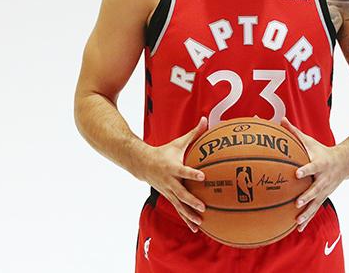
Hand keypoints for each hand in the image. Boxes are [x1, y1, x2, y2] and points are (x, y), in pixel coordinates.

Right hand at [136, 116, 208, 232]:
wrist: (142, 164)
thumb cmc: (164, 152)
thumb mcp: (178, 143)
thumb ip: (193, 133)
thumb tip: (205, 119)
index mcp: (173, 167)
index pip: (184, 171)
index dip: (193, 174)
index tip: (203, 177)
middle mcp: (170, 181)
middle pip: (181, 193)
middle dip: (192, 201)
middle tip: (203, 206)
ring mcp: (168, 191)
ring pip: (179, 205)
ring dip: (189, 214)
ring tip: (200, 221)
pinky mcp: (169, 197)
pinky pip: (178, 210)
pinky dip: (186, 219)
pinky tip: (195, 228)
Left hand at [281, 116, 348, 231]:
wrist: (344, 163)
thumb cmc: (321, 151)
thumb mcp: (310, 141)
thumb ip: (294, 132)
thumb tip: (279, 119)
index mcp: (320, 164)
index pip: (312, 167)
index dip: (305, 170)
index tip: (297, 173)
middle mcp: (323, 179)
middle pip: (315, 189)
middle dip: (306, 196)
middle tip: (297, 203)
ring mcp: (324, 190)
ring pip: (315, 203)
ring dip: (307, 213)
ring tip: (297, 220)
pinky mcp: (323, 197)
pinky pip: (314, 210)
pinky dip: (307, 219)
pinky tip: (298, 229)